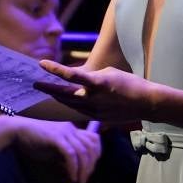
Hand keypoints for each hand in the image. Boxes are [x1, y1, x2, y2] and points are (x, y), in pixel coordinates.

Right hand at [11, 118, 100, 182]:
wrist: (17, 130)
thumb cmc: (33, 140)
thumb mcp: (53, 150)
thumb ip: (64, 158)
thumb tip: (74, 173)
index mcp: (71, 129)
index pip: (94, 139)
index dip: (97, 154)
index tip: (90, 168)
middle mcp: (71, 129)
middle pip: (91, 147)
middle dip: (91, 166)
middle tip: (84, 179)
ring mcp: (64, 132)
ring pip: (83, 152)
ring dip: (83, 170)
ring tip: (79, 181)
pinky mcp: (56, 137)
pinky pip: (70, 154)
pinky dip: (73, 167)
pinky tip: (71, 176)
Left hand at [35, 60, 159, 124]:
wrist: (146, 103)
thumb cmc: (130, 83)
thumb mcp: (109, 73)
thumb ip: (92, 77)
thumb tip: (80, 81)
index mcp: (97, 83)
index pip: (70, 75)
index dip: (54, 69)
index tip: (41, 63)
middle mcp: (93, 99)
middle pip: (64, 94)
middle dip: (48, 88)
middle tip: (35, 84)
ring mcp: (95, 111)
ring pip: (70, 104)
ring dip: (58, 97)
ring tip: (48, 91)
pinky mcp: (98, 118)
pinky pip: (80, 111)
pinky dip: (71, 104)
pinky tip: (66, 101)